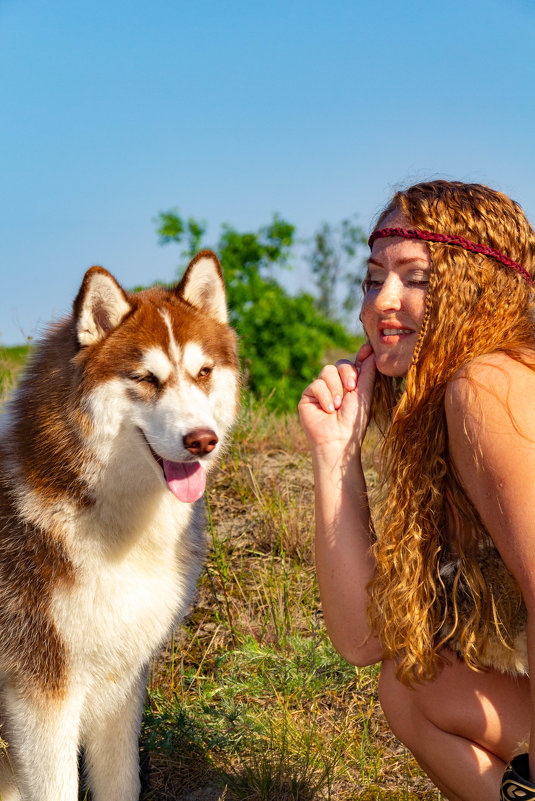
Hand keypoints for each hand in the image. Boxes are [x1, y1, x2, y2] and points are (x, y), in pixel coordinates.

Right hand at [298, 344, 375, 458]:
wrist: (338, 440)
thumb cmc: (354, 421)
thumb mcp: (364, 394)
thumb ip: (367, 372)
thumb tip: (372, 352)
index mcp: (352, 384)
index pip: (355, 363)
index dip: (361, 355)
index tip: (367, 349)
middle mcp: (336, 384)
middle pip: (340, 363)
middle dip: (347, 373)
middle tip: (352, 388)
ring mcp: (321, 389)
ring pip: (327, 371)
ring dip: (335, 388)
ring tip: (338, 406)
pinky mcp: (308, 396)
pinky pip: (316, 384)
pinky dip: (324, 396)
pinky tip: (328, 410)